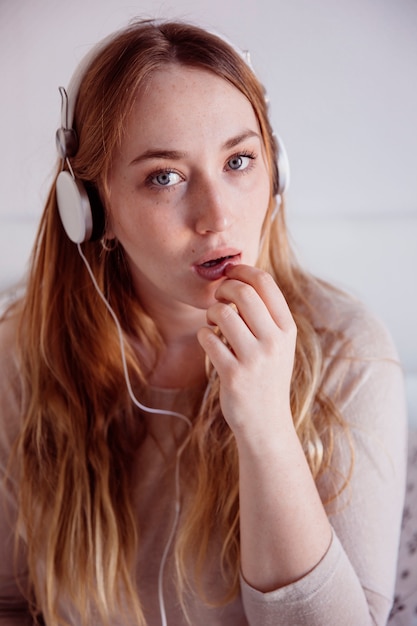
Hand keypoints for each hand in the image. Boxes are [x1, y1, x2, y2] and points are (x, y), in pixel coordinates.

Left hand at [197, 264, 296, 442]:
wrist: (266, 423)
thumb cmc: (267, 377)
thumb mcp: (279, 344)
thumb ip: (266, 314)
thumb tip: (240, 278)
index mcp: (287, 329)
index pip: (265, 283)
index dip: (242, 270)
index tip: (230, 272)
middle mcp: (274, 341)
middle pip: (243, 292)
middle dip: (223, 288)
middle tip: (218, 297)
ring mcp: (254, 359)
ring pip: (222, 313)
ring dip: (211, 312)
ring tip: (213, 323)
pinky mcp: (233, 374)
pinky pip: (208, 338)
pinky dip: (204, 335)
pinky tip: (210, 342)